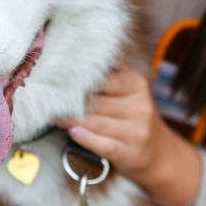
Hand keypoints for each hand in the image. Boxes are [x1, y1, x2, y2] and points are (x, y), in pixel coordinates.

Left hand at [60, 62, 202, 205]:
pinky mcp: (130, 152)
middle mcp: (139, 106)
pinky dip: (86, 138)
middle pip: (97, 102)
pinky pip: (104, 144)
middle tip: (47, 99)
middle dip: (70, 102)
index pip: (106, 79)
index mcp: (137, 84)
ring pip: (96, 123)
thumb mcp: (130, 90)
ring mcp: (136, 131)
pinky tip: (73, 133)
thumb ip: (112, 72)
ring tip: (52, 116)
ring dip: (70, 120)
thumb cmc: (134, 116)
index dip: (80, 80)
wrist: (158, 153)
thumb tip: (86, 51)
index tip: (57, 78)